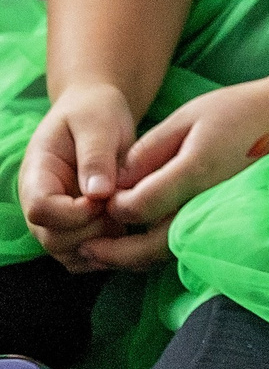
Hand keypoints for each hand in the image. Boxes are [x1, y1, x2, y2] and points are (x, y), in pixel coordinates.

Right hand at [17, 83, 137, 270]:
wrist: (97, 115)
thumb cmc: (95, 112)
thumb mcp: (97, 121)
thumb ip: (95, 155)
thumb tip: (98, 194)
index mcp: (37, 175)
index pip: (40, 209)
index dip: (74, 212)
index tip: (106, 197)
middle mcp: (40, 204)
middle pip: (53, 240)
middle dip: (93, 231)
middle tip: (124, 206)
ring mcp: (57, 220)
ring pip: (70, 254)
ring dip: (104, 245)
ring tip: (130, 215)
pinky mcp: (77, 229)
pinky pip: (86, 256)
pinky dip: (110, 252)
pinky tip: (132, 229)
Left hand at [104, 76, 268, 244]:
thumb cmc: (238, 111)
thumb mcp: (187, 117)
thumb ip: (148, 151)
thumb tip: (115, 183)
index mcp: (194, 171)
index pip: (138, 206)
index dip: (113, 207)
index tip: (102, 198)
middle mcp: (206, 203)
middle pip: (150, 246)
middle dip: (113, 252)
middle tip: (86, 251)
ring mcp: (220, 217)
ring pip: (168, 254)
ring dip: (133, 259)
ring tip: (103, 254)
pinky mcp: (226, 222)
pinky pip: (186, 247)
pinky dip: (157, 253)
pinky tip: (140, 245)